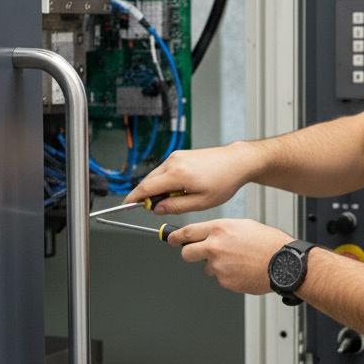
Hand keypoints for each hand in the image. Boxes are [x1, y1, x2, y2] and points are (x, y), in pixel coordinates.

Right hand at [124, 142, 258, 215]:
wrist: (236, 162)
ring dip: (159, 188)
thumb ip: (176, 206)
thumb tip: (157, 209)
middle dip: (149, 196)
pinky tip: (181, 188)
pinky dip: (166, 181)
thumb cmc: (224, 181)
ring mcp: (176, 156)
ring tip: (180, 197)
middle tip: (160, 208)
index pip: (146, 188)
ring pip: (157, 175)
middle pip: (149, 181)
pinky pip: (165, 170)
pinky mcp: (180, 154)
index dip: (134, 198)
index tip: (127, 205)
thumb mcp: (201, 202)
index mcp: (177, 174)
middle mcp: (174, 162)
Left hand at [170, 219, 293, 294]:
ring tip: (237, 261)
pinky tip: (243, 270)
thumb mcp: (244, 225)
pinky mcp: (225, 281)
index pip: (187, 232)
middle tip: (196, 254)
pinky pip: (221, 279)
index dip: (176, 237)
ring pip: (207, 267)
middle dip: (189, 253)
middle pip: (187, 253)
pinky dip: (229, 276)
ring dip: (216, 265)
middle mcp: (215, 246)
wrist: (283, 263)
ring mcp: (219, 266)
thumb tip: (209, 235)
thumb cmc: (269, 243)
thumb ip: (221, 230)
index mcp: (219, 229)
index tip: (172, 239)